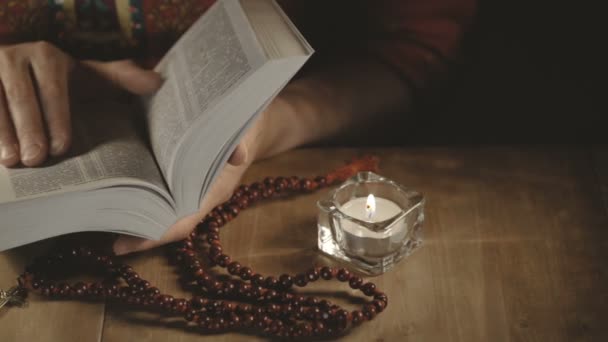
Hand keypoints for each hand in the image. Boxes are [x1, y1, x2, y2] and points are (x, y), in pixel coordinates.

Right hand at [0, 41, 160, 166]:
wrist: (14, 69)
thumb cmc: (59, 79)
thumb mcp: (88, 76)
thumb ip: (120, 79)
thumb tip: (158, 82)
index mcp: (47, 56)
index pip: (52, 89)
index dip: (57, 119)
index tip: (62, 148)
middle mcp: (14, 57)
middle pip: (20, 96)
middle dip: (30, 130)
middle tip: (37, 160)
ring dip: (3, 133)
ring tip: (13, 162)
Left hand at [112, 111, 265, 254]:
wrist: (249, 119)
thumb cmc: (245, 127)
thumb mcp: (246, 129)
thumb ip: (241, 141)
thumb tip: (239, 155)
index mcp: (213, 191)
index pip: (182, 224)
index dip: (154, 238)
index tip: (120, 247)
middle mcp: (195, 194)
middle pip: (161, 219)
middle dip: (132, 225)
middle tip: (97, 224)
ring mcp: (184, 186)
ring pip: (154, 205)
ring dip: (128, 207)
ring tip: (95, 204)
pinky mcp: (174, 173)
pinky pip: (152, 186)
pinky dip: (131, 186)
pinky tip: (107, 177)